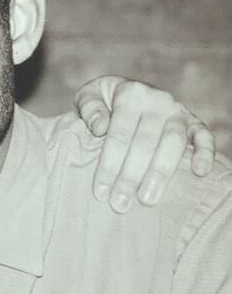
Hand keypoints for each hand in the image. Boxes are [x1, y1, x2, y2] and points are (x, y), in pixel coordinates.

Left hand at [73, 75, 214, 212]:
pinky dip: (205, 153)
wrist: (124, 89)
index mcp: (130, 94)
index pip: (120, 134)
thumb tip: (99, 127)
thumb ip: (88, 107)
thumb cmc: (102, 100)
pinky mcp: (193, 120)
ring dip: (161, 173)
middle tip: (119, 204)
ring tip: (147, 199)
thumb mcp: (87, 95)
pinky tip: (199, 173)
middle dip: (131, 176)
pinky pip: (204, 136)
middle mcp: (157, 100)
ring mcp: (177, 110)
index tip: (100, 191)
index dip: (109, 164)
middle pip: (145, 143)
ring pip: (173, 143)